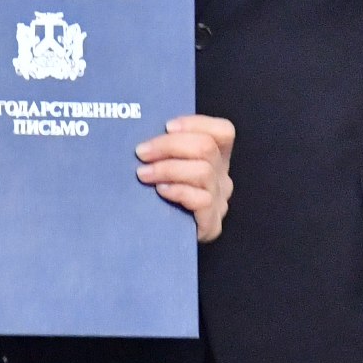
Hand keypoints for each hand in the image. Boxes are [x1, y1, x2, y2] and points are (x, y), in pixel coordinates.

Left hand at [137, 113, 235, 241]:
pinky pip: (202, 200)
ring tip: (143, 174)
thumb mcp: (166, 167)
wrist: (161, 239)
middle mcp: (222, 177)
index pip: (223, 132)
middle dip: (169, 146)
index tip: (167, 126)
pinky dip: (178, 191)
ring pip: (203, 172)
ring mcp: (219, 201)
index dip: (196, 123)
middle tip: (142, 152)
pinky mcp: (212, 224)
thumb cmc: (158, 197)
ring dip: (168, 169)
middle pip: (206, 148)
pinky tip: (160, 192)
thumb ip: (164, 149)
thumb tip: (140, 130)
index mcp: (215, 158)